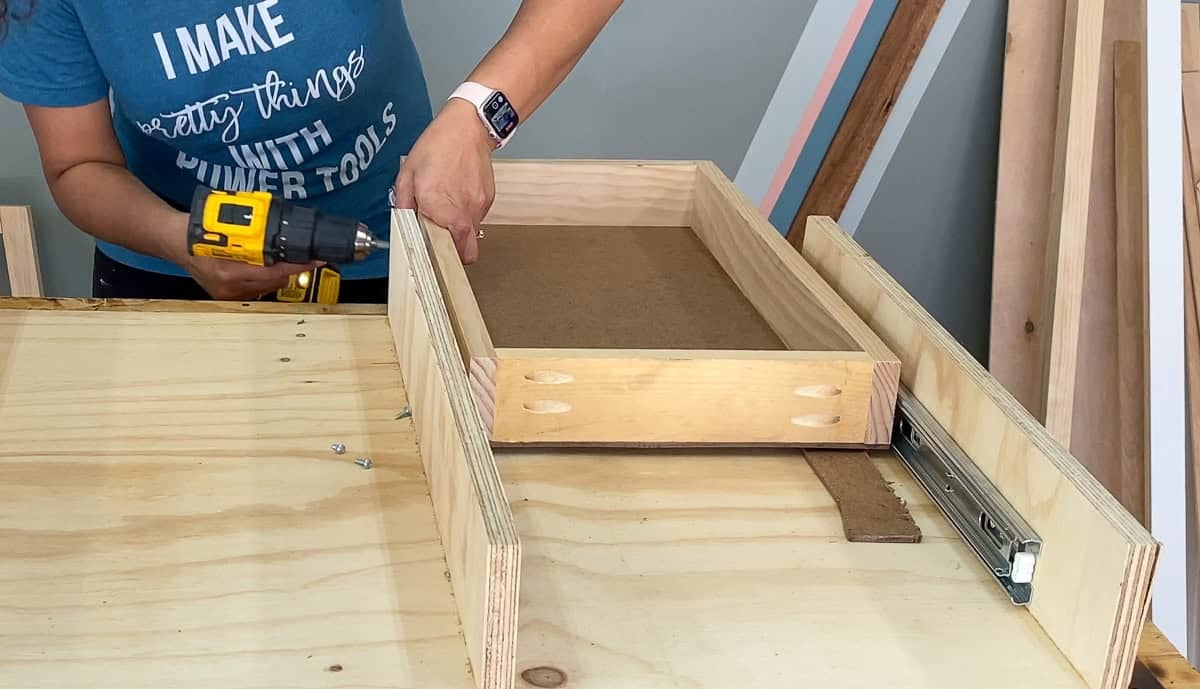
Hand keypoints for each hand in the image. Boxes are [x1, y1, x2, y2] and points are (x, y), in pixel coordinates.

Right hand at [161, 212, 320, 300]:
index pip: (274, 272)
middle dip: (292, 269)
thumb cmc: (199, 228)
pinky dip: (266, 280)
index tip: (315, 260)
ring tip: (289, 261)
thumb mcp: (229, 224)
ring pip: (267, 288)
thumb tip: (286, 228)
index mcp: (230, 270)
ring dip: (280, 275)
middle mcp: (230, 287)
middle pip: (274, 282)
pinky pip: (256, 290)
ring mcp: (227, 295)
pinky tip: (270, 270)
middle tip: (307, 258)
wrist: (173, 240)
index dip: (297, 265)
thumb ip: (256, 230)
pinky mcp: (226, 298)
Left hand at [392, 98, 496, 263]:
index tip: (431, 253)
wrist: (468, 128)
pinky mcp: (488, 200)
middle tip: (441, 240)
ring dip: (460, 231)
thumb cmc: (438, 146)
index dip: (439, 257)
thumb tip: (403, 223)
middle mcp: (462, 212)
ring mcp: (478, 207)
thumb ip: (404, 204)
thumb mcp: (408, 173)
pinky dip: (468, 214)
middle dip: (454, 253)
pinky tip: (458, 195)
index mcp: (439, 208)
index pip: (446, 253)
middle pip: (466, 253)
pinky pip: (478, 217)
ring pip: (472, 236)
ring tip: (448, 208)